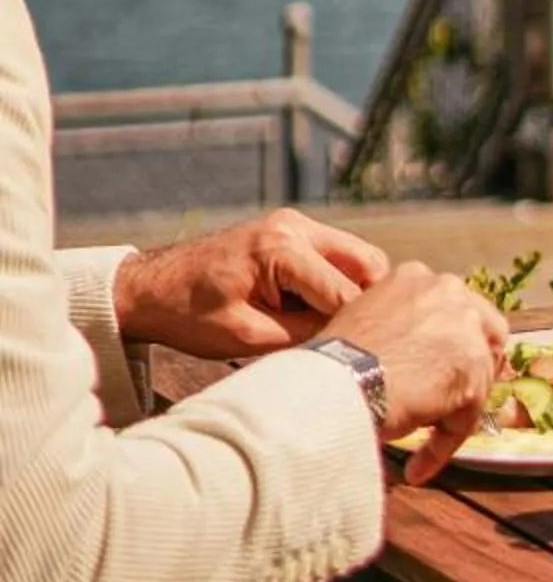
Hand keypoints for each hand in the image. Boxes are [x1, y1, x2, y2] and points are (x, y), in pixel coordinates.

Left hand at [115, 213, 388, 355]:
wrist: (150, 287)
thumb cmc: (188, 314)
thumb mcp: (246, 337)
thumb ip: (301, 337)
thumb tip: (347, 344)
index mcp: (282, 248)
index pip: (344, 292)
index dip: (359, 329)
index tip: (373, 358)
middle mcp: (296, 226)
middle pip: (367, 262)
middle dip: (370, 303)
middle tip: (361, 342)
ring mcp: (295, 224)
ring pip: (356, 256)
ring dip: (355, 292)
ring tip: (340, 331)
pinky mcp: (291, 231)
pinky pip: (335, 255)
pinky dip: (337, 283)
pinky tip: (322, 315)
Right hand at [317, 263, 508, 481]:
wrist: (334, 385)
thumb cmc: (333, 364)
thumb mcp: (365, 324)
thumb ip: (399, 328)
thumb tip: (413, 355)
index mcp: (418, 278)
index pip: (456, 309)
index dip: (455, 344)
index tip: (443, 373)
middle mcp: (447, 291)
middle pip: (486, 332)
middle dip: (475, 369)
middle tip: (453, 405)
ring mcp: (464, 327)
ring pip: (479, 377)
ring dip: (456, 413)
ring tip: (426, 443)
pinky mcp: (471, 368)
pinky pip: (466, 416)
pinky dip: (444, 445)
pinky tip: (418, 466)